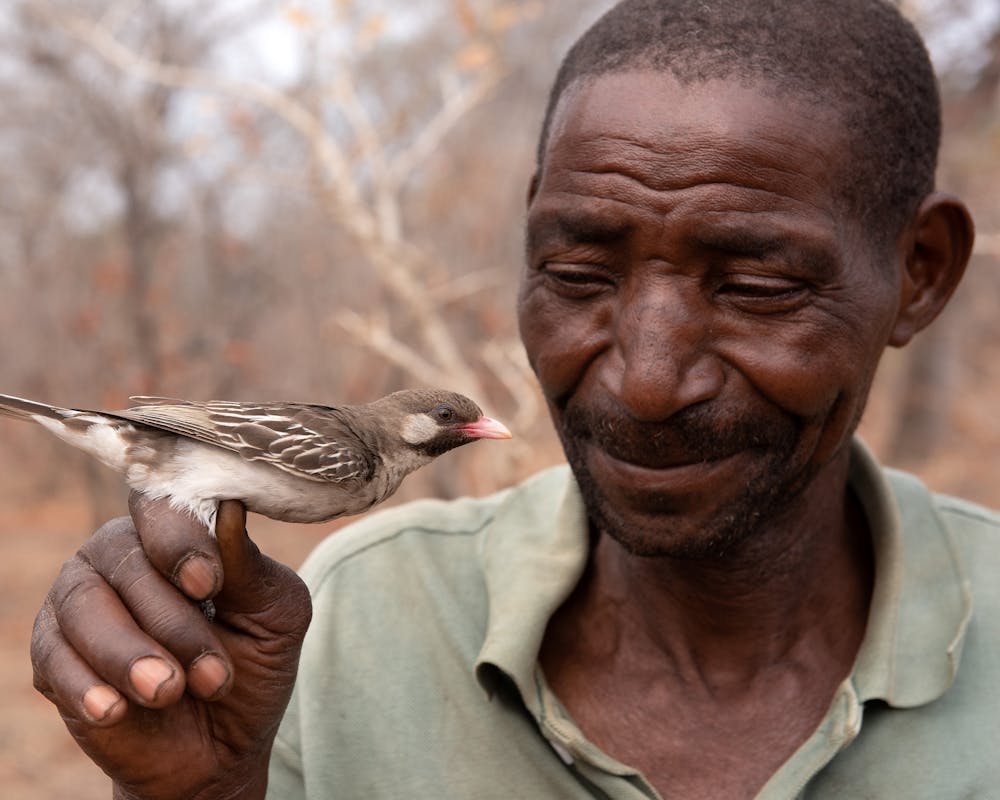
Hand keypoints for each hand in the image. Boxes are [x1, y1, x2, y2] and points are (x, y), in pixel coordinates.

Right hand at [30, 493, 312, 799]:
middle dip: (174, 622)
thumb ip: (250, 568)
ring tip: (168, 692)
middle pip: (128, 560)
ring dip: (129, 653)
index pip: (164, 506)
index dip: (181, 540)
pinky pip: (55, 657)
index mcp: (178, 531)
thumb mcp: (275, 617)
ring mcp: (81, 600)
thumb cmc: (253, 664)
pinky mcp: (53, 654)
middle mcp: (122, 552)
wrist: (221, 746)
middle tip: (213, 676)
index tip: (209, 585)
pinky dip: (87, 685)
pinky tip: (116, 710)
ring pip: (85, 605)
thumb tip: (231, 508)